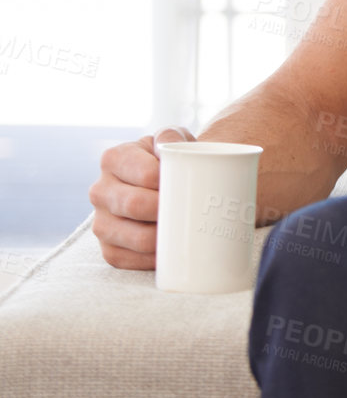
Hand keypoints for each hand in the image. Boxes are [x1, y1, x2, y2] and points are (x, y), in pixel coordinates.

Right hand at [88, 126, 191, 269]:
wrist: (168, 184)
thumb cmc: (172, 161)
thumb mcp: (174, 141)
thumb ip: (172, 136)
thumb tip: (168, 146)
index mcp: (114, 159)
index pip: (146, 174)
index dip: (171, 183)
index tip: (192, 185)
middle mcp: (100, 190)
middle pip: (136, 206)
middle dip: (169, 211)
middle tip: (195, 211)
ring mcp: (101, 222)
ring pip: (133, 238)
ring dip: (163, 239)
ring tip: (186, 232)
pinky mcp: (109, 249)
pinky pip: (128, 261)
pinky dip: (153, 260)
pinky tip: (171, 254)